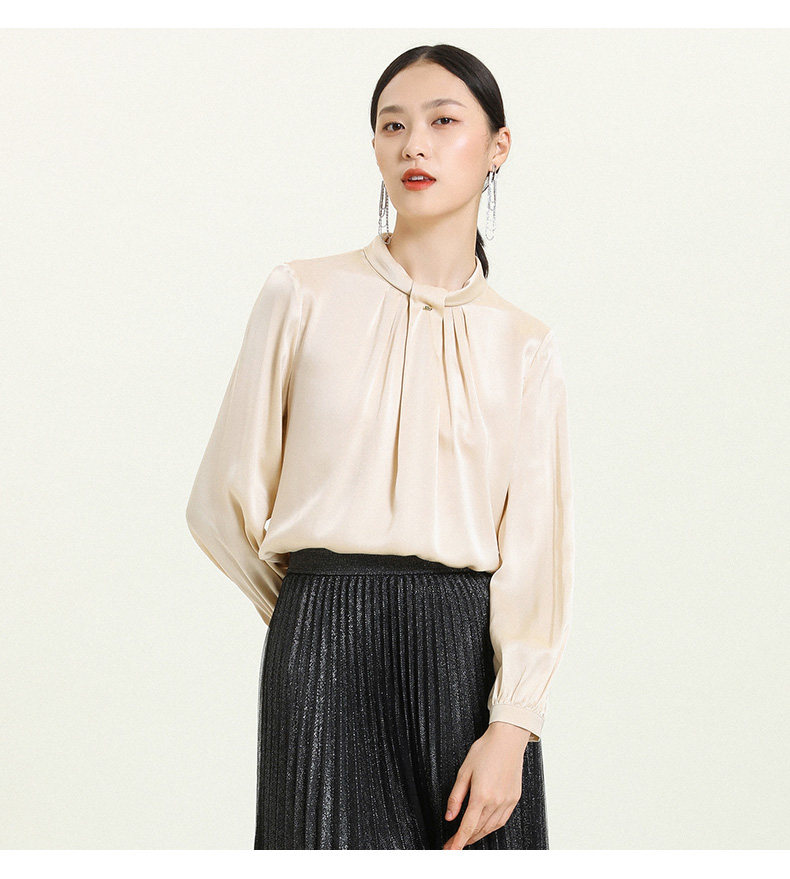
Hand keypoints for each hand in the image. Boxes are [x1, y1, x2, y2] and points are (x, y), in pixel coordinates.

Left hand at [442, 721, 530, 849]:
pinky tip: (484, 826)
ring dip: (477, 835)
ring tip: (466, 837)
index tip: (449, 851)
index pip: (467, 827)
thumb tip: (449, 815)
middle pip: (478, 830)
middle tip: (453, 843)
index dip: (457, 842)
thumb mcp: (464, 771)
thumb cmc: (485, 750)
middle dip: (464, 840)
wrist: (507, 740)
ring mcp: (507, 801)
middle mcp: (496, 801)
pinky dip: (491, 827)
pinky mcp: (514, 799)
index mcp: (481, 795)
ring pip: (490, 828)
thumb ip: (456, 796)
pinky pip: (502, 820)